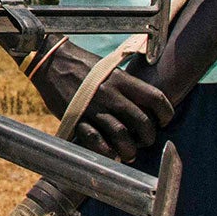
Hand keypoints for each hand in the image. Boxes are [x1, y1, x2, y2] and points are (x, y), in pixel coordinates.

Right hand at [29, 41, 173, 161]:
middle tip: (145, 141)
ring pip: (122, 136)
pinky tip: (110, 154)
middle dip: (148, 137)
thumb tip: (143, 105)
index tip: (164, 122)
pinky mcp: (78, 118)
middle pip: (142, 122)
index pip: (156, 98)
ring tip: (129, 153)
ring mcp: (95, 107)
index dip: (165, 114)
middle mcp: (112, 94)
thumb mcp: (109, 70)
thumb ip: (126, 87)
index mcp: (122, 80)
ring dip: (130, 150)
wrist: (51, 61)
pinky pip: (96, 141)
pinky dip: (106, 151)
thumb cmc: (83, 66)